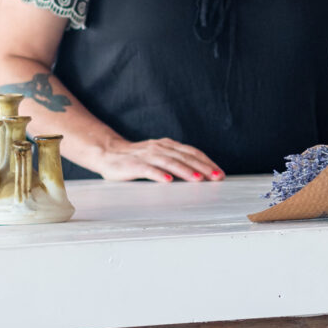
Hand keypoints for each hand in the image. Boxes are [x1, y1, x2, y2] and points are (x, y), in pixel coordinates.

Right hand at [89, 134, 223, 183]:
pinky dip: (159, 175)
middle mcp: (159, 148)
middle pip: (184, 157)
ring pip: (170, 163)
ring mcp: (147, 156)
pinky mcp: (134, 165)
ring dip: (185, 171)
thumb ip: (175, 161)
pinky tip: (168, 181)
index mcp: (167, 145)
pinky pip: (148, 170)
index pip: (191, 152)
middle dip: (202, 167)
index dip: (206, 162)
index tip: (219, 173)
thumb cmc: (136, 158)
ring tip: (198, 179)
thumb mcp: (159, 156)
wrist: (108, 153)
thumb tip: (199, 173)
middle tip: (216, 177)